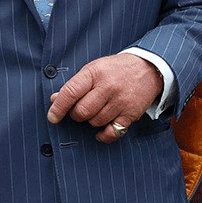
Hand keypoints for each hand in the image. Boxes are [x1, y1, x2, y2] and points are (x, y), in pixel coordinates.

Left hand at [47, 53, 163, 142]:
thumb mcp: (94, 69)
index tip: (52, 117)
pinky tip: (101, 130)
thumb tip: (54, 100)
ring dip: (92, 121)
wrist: (148, 67)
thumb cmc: (116, 69)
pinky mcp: (131, 113)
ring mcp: (121, 101)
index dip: (58, 107)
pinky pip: (112, 132)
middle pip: (82, 112)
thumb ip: (75, 85)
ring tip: (98, 111)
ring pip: (95, 122)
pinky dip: (104, 135)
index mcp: (95, 73)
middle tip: (82, 109)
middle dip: (77, 115)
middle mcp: (108, 87)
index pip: (70, 93)